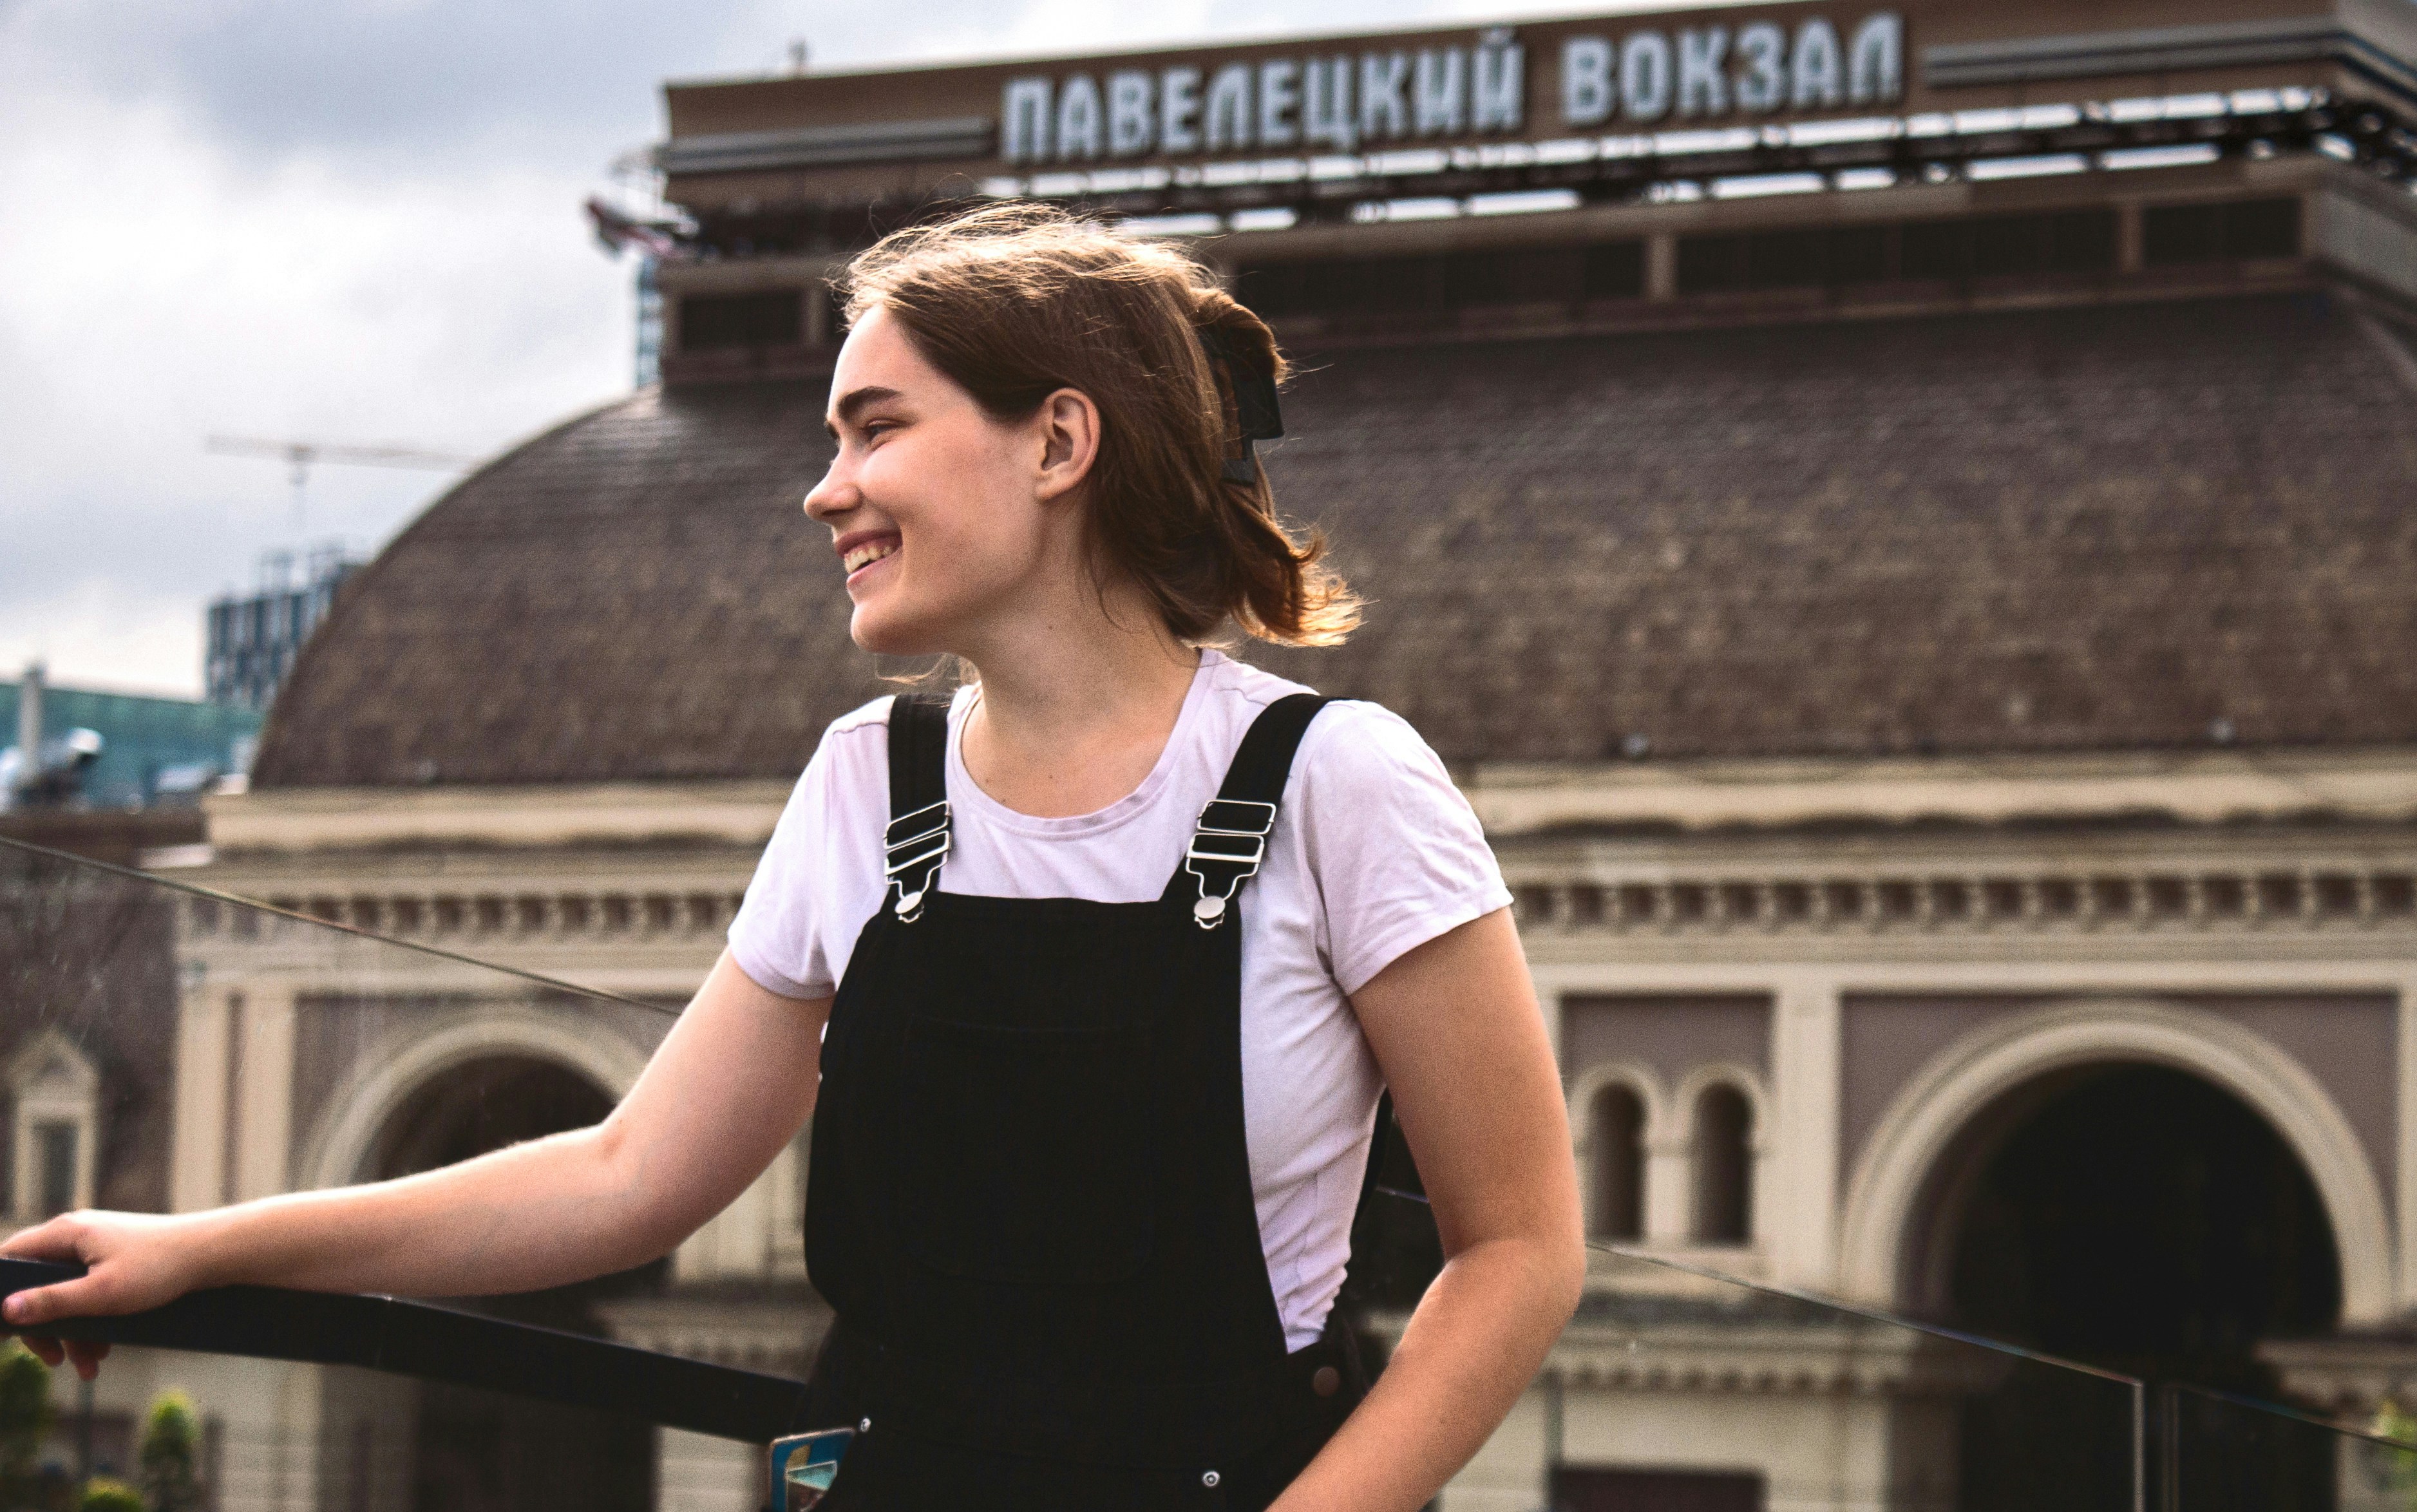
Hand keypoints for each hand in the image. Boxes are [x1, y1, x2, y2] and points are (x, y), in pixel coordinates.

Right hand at [0, 1210, 210, 1379]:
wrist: (214, 1254)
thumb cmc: (160, 1268)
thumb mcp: (102, 1293)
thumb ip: (52, 1302)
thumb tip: (6, 1310)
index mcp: (65, 1234)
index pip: (11, 1257)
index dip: (1, 1292)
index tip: (6, 1330)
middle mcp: (76, 1235)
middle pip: (37, 1285)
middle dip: (46, 1327)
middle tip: (54, 1360)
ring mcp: (96, 1247)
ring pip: (66, 1294)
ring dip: (73, 1332)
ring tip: (88, 1367)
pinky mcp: (114, 1260)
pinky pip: (89, 1293)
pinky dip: (93, 1321)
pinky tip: (103, 1352)